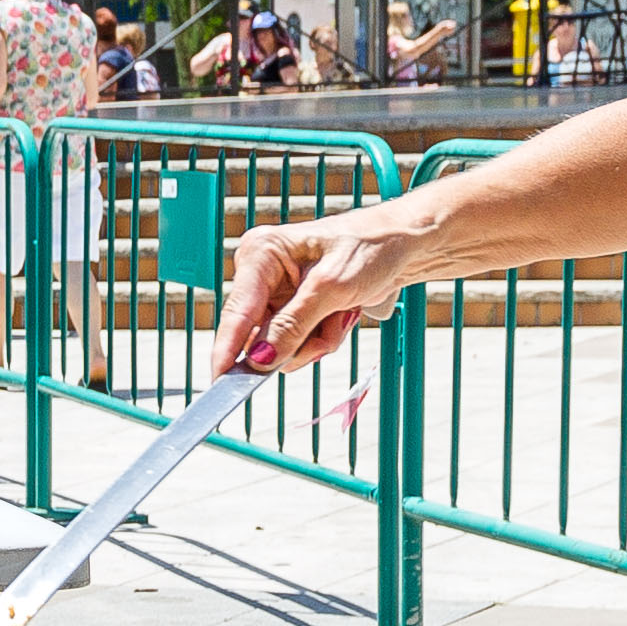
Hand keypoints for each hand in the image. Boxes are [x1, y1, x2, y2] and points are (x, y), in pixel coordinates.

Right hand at [209, 197, 433, 375]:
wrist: (406, 245)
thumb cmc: (371, 248)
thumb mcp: (332, 288)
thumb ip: (293, 326)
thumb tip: (260, 360)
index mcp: (261, 253)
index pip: (237, 310)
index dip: (227, 348)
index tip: (219, 380)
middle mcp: (262, 273)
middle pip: (259, 334)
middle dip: (297, 341)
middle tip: (328, 329)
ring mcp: (278, 293)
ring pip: (280, 344)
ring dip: (316, 340)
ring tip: (341, 315)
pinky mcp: (295, 308)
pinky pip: (298, 343)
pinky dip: (323, 338)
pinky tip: (341, 317)